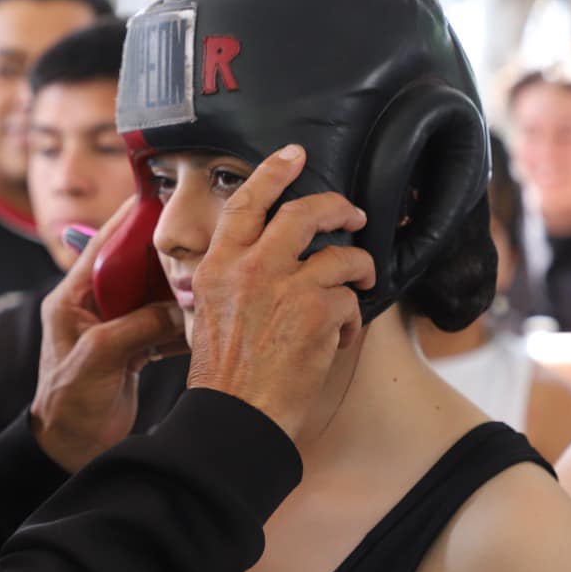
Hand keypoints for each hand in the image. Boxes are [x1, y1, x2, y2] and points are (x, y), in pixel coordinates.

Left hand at [31, 198, 189, 472]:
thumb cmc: (67, 405)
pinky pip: (163, 325)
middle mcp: (94, 307)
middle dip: (168, 255)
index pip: (102, 245)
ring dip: (181, 290)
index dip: (129, 221)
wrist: (67, 450)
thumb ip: (137, 327)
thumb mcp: (98, 358)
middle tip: (202, 238)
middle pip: (135, 267)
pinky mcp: (133, 349)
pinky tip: (208, 318)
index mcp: (73, 298)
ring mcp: (116, 327)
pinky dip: (184, 323)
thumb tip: (178, 310)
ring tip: (213, 275)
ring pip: (154, 296)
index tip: (157, 196)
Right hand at [186, 145, 375, 443]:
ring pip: (341, 254)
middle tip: (353, 214)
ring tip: (361, 280)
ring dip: (359, 266)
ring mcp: (287, 287)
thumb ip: (232, 278)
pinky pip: (351, 300)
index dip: (273, 172)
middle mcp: (251, 267)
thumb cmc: (223, 376)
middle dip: (337, 207)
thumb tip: (262, 258)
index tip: (293, 155)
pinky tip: (340, 338)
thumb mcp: (209, 312)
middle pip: (304, 212)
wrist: (236, 416)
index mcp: (218, 265)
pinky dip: (352, 319)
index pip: (247, 202)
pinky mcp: (319, 312)